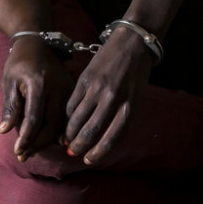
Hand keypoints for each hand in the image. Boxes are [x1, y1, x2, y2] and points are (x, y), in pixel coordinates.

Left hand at [0, 36, 74, 160]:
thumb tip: (5, 131)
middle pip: (51, 125)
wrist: (39, 43)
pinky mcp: (74, 93)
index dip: (26, 138)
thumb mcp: (9, 81)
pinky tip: (45, 140)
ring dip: (46, 141)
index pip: (34, 118)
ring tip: (31, 151)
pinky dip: (56, 132)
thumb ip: (10, 106)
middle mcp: (58, 87)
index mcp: (39, 82)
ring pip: (62, 125)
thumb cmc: (20, 62)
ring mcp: (69, 90)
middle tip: (23, 155)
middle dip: (36, 143)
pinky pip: (67, 118)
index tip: (18, 152)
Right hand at [62, 29, 154, 163]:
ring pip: (77, 119)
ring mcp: (97, 88)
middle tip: (72, 152)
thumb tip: (100, 139)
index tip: (89, 160)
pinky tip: (66, 121)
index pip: (112, 137)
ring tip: (66, 140)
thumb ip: (121, 117)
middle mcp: (113, 99)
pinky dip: (67, 116)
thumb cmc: (136, 75)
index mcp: (130, 106)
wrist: (132, 43)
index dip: (98, 153)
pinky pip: (72, 103)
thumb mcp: (136, 97)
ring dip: (69, 133)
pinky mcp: (85, 79)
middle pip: (91, 131)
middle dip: (79, 146)